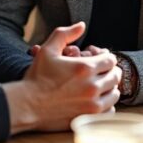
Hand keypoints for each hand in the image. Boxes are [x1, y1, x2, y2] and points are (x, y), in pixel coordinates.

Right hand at [3, 23, 120, 133]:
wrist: (26, 105)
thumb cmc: (36, 77)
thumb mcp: (48, 50)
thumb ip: (65, 34)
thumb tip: (82, 25)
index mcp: (85, 68)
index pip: (111, 60)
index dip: (106, 58)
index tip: (100, 60)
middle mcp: (92, 86)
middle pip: (115, 76)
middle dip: (110, 71)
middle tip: (102, 72)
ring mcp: (92, 104)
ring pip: (115, 93)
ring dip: (110, 88)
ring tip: (101, 86)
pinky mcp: (89, 117)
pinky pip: (110, 110)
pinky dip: (107, 104)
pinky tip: (98, 101)